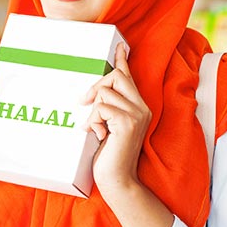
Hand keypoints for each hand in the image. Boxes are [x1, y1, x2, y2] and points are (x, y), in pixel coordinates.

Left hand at [82, 43, 151, 195]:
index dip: (122, 60)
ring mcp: (137, 114)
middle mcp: (141, 107)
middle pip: (116, 76)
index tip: (120, 46)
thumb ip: (107, 108)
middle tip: (84, 103)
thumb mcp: (107, 126)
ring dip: (93, 112)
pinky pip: (101, 108)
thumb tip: (93, 94)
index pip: (128, 76)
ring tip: (96, 129)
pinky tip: (97, 135)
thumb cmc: (109, 154)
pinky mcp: (128, 123)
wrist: (117, 180)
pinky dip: (93, 121)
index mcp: (138, 106)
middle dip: (96, 86)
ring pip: (104, 93)